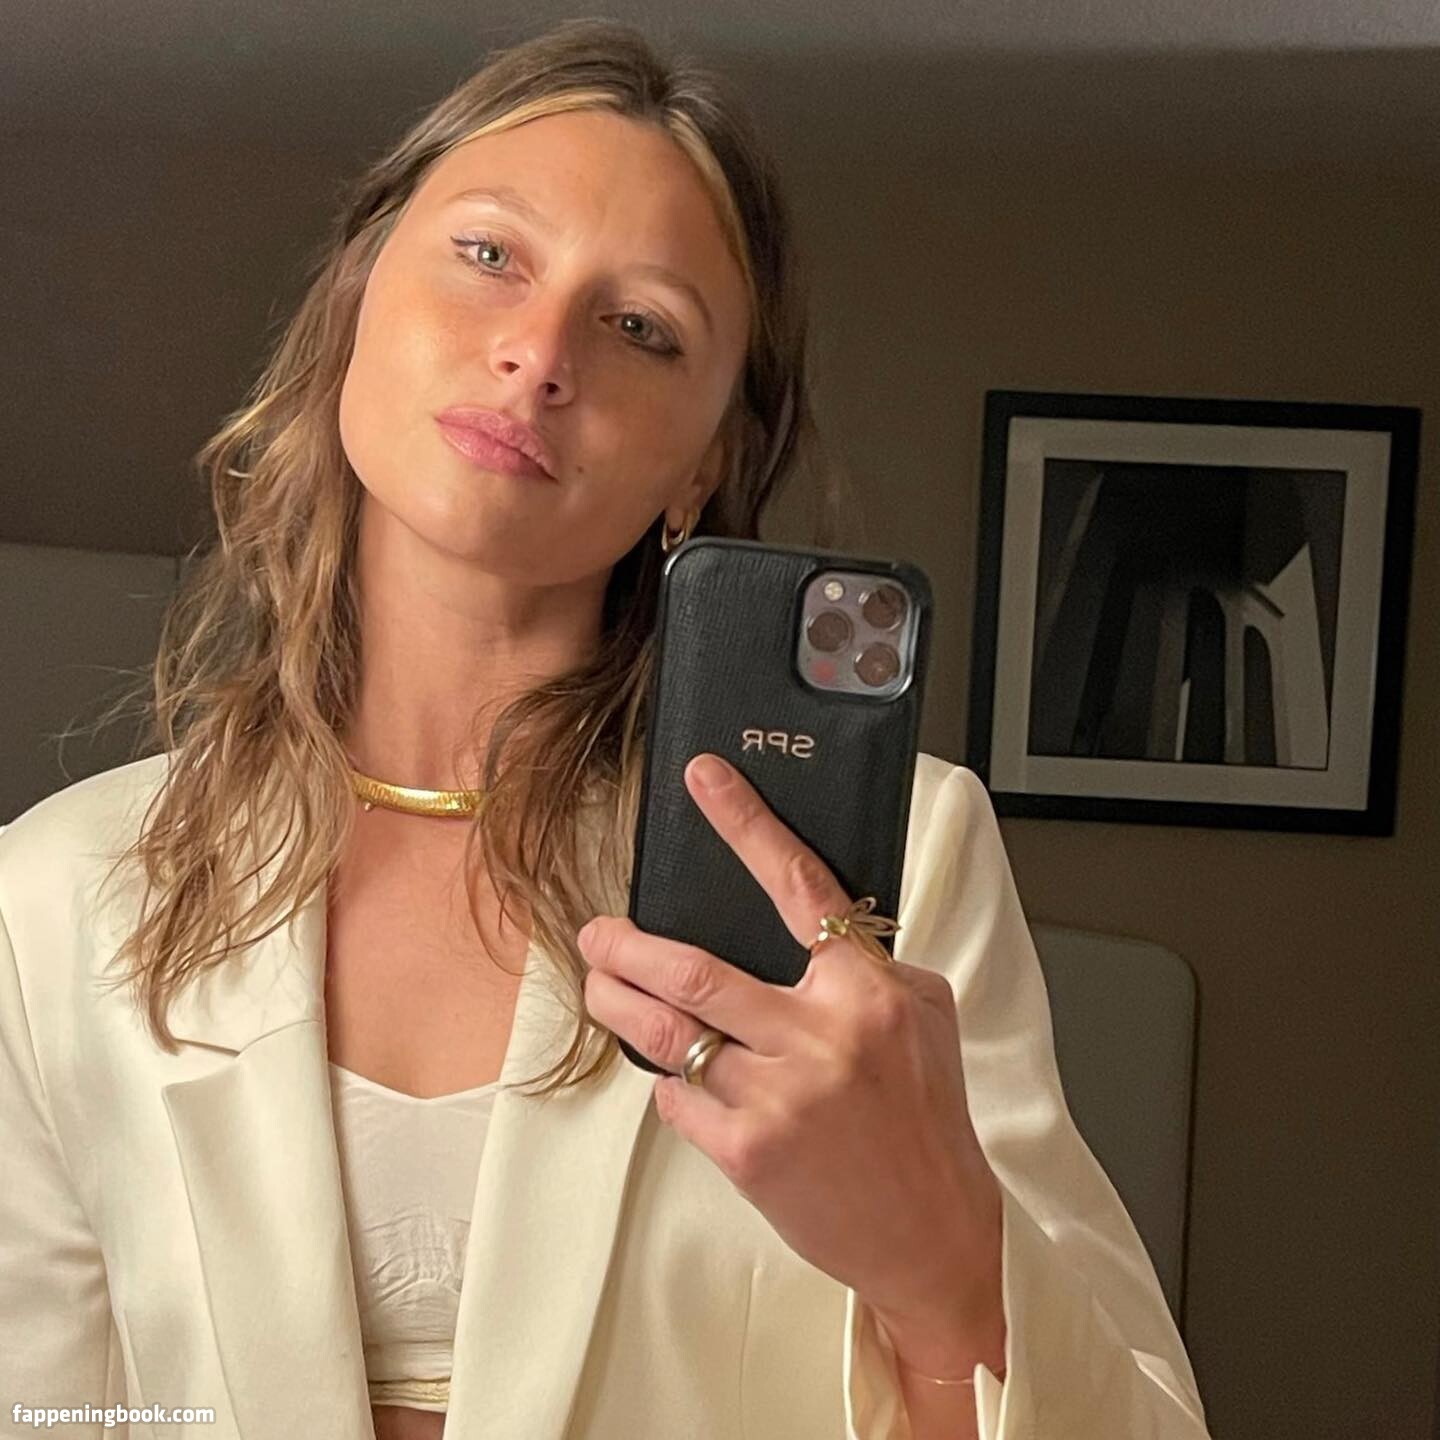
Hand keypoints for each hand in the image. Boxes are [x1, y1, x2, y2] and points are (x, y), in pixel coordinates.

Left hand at [577, 751, 1003, 1343]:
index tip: (705, 781)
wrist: (934, 1234)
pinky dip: (667, 1079)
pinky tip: (674, 1074)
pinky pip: (678, 1096)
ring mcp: (780, 1096)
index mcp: (867, 991)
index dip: (746, 825)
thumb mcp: (925, 1019)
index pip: (797, 886)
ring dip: (616, 1001)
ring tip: (597, 984)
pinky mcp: (747, 1151)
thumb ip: (868, 966)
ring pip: (668, 1030)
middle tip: (597, 932)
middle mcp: (821, 1035)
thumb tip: (805, 921)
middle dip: (627, 946)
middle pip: (694, 969)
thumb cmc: (926, 1121)